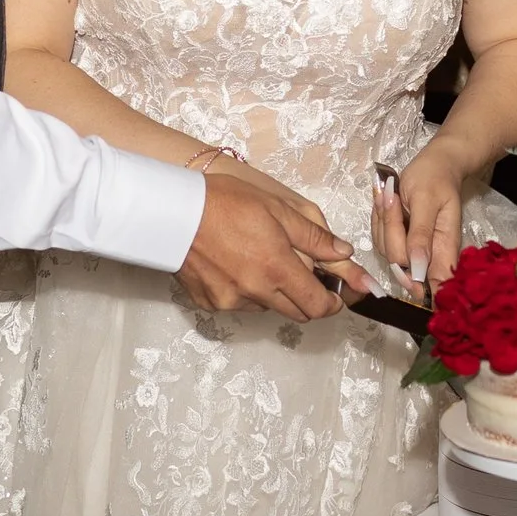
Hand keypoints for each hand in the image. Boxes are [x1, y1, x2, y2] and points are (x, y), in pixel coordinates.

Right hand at [179, 172, 366, 322]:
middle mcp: (256, 292)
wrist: (172, 211)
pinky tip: (232, 265)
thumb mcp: (277, 210)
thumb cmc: (225, 202)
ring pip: (267, 308)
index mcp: (277, 269)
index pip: (318, 306)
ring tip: (257, 260)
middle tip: (298, 272)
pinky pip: (238, 305)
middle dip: (305, 298)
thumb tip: (344, 253)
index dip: (332, 303)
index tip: (333, 293)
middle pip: (296, 313)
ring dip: (273, 293)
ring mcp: (231, 301)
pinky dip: (244, 292)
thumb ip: (314, 237)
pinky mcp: (210, 304)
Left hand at [375, 143, 474, 303]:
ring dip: (383, 222)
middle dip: (391, 233)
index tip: (401, 260)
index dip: (417, 286)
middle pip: (401, 265)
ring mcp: (412, 249)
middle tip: (393, 198)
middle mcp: (429, 256)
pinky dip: (378, 219)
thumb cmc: (435, 179)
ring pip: (387, 252)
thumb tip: (418, 269)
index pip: (436, 285)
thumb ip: (421, 235)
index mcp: (445, 250)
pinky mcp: (398, 241)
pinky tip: (386, 199)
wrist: (435, 165)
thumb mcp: (427, 201)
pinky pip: (380, 239)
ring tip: (390, 194)